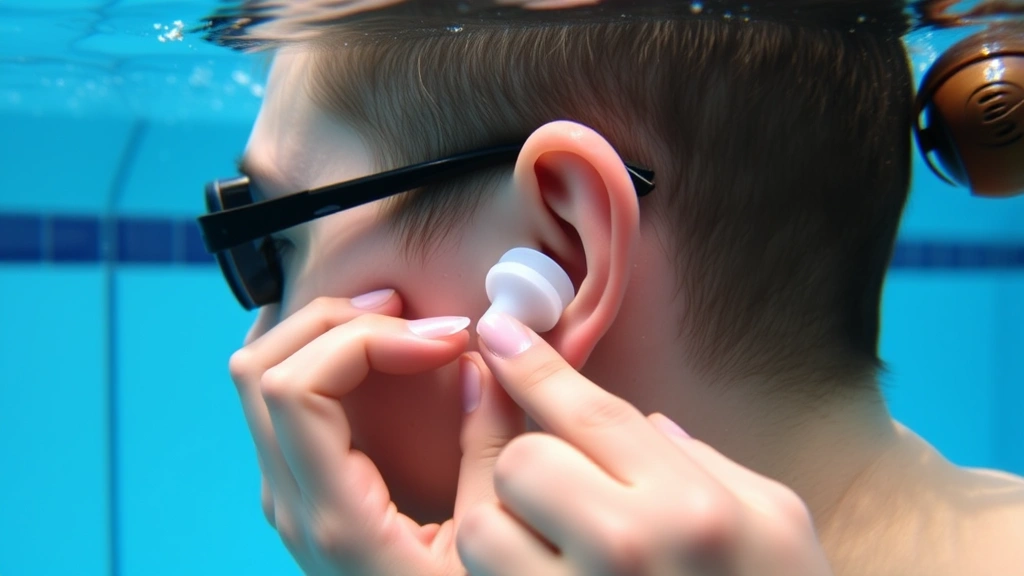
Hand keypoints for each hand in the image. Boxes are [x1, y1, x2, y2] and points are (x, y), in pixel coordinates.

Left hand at [227, 291, 522, 575]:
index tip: (445, 341)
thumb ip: (489, 448)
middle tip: (414, 317)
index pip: (296, 388)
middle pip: (259, 368)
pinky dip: (318, 358)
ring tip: (397, 326)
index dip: (367, 341)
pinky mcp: (300, 491)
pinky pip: (280, 401)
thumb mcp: (488, 539)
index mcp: (333, 516)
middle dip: (337, 320)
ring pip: (258, 378)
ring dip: (323, 334)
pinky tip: (371, 353)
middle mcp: (290, 503)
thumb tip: (484, 362)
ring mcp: (287, 496)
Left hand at [456, 312, 833, 575]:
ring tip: (545, 536)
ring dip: (501, 522)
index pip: (587, 410)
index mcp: (690, 507)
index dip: (533, 363)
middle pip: (519, 464)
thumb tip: (638, 422)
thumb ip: (705, 460)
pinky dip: (503, 572)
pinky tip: (543, 567)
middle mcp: (628, 552)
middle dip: (528, 460)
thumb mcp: (775, 519)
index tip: (498, 331)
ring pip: (482, 530)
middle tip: (557, 478)